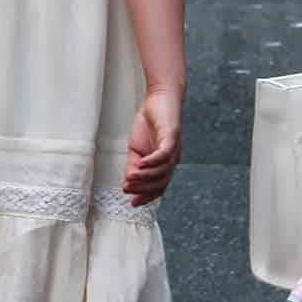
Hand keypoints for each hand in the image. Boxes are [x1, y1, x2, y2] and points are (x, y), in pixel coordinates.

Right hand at [122, 86, 181, 207]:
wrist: (160, 98)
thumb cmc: (149, 123)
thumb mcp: (136, 148)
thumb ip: (133, 165)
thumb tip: (127, 183)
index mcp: (165, 164)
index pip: (159, 187)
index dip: (147, 197)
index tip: (132, 203)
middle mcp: (173, 160)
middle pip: (161, 182)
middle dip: (143, 189)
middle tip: (127, 189)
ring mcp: (174, 149)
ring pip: (162, 171)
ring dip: (144, 177)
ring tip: (129, 178)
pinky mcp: (173, 137)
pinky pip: (164, 154)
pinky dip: (152, 161)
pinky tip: (140, 163)